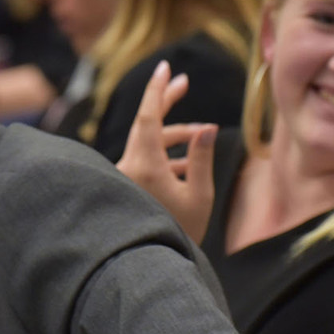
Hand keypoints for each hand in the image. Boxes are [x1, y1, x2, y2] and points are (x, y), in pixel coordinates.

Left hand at [116, 61, 216, 242]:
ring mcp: (126, 177)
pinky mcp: (128, 186)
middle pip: (146, 125)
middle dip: (166, 103)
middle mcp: (129, 167)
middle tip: (183, 82)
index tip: (165, 68)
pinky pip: (146, 161)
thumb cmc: (181, 231)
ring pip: (149, 144)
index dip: (156, 90)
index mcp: (145, 165)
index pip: (147, 117)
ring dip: (174, 136)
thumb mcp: (199, 194)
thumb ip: (201, 157)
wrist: (152, 265)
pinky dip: (167, 157)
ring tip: (201, 133)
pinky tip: (188, 163)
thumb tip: (207, 127)